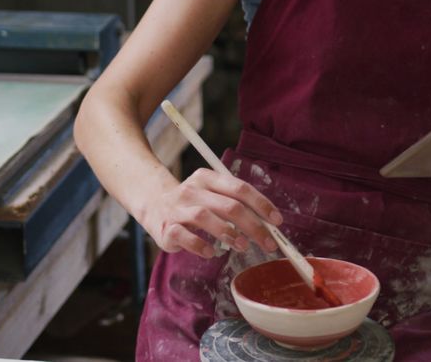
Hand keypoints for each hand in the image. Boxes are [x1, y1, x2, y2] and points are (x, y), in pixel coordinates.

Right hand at [140, 168, 282, 257]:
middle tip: (268, 243)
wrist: (153, 204)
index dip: (261, 204)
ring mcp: (178, 208)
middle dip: (253, 226)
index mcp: (208, 178)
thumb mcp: (212, 194)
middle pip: (229, 206)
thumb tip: (268, 223)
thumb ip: (236, 203)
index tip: (277, 221)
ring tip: (243, 246)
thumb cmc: (194, 203)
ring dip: (229, 233)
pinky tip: (211, 252)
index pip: (240, 188)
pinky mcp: (166, 227)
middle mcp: (192, 190)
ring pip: (206, 217)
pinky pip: (184, 236)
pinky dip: (200, 245)